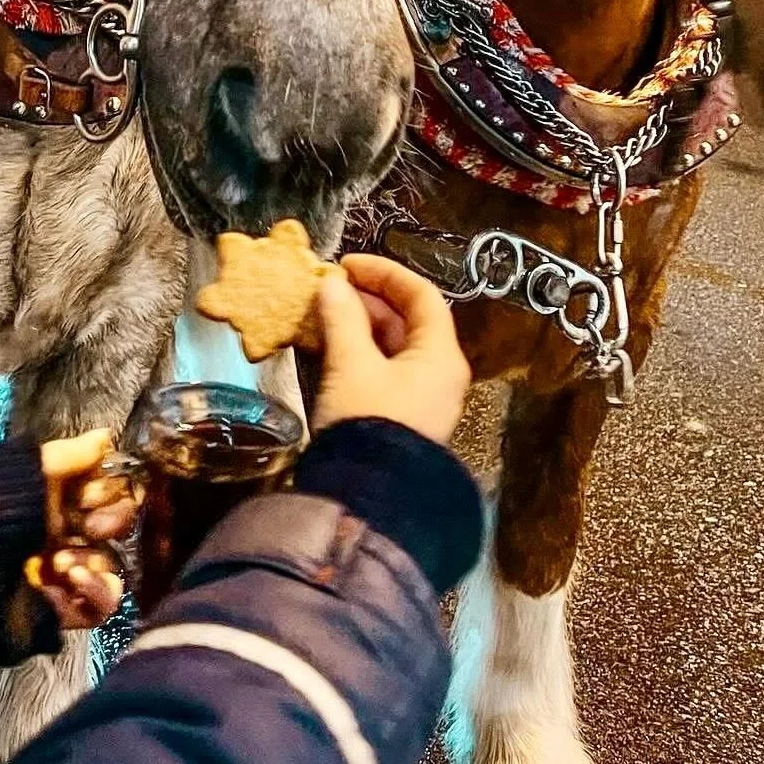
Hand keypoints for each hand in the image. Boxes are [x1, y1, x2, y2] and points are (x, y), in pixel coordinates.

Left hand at [27, 430, 139, 629]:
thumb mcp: (30, 468)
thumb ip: (72, 455)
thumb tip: (107, 436)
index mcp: (56, 501)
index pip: (109, 493)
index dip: (110, 490)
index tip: (91, 491)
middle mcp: (63, 535)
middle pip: (116, 528)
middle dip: (110, 520)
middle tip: (87, 522)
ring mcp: (62, 575)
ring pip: (110, 566)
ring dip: (96, 558)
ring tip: (61, 561)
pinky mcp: (63, 609)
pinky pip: (101, 605)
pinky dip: (96, 590)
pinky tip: (73, 578)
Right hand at [311, 252, 470, 445]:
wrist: (366, 499)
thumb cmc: (367, 421)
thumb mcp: (351, 364)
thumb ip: (341, 317)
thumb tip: (331, 284)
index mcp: (441, 356)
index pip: (422, 295)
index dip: (385, 273)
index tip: (347, 264)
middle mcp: (440, 374)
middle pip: (408, 321)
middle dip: (367, 300)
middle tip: (329, 288)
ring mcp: (422, 398)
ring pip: (393, 346)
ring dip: (359, 325)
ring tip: (322, 313)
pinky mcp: (401, 417)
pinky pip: (384, 370)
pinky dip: (359, 352)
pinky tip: (329, 346)